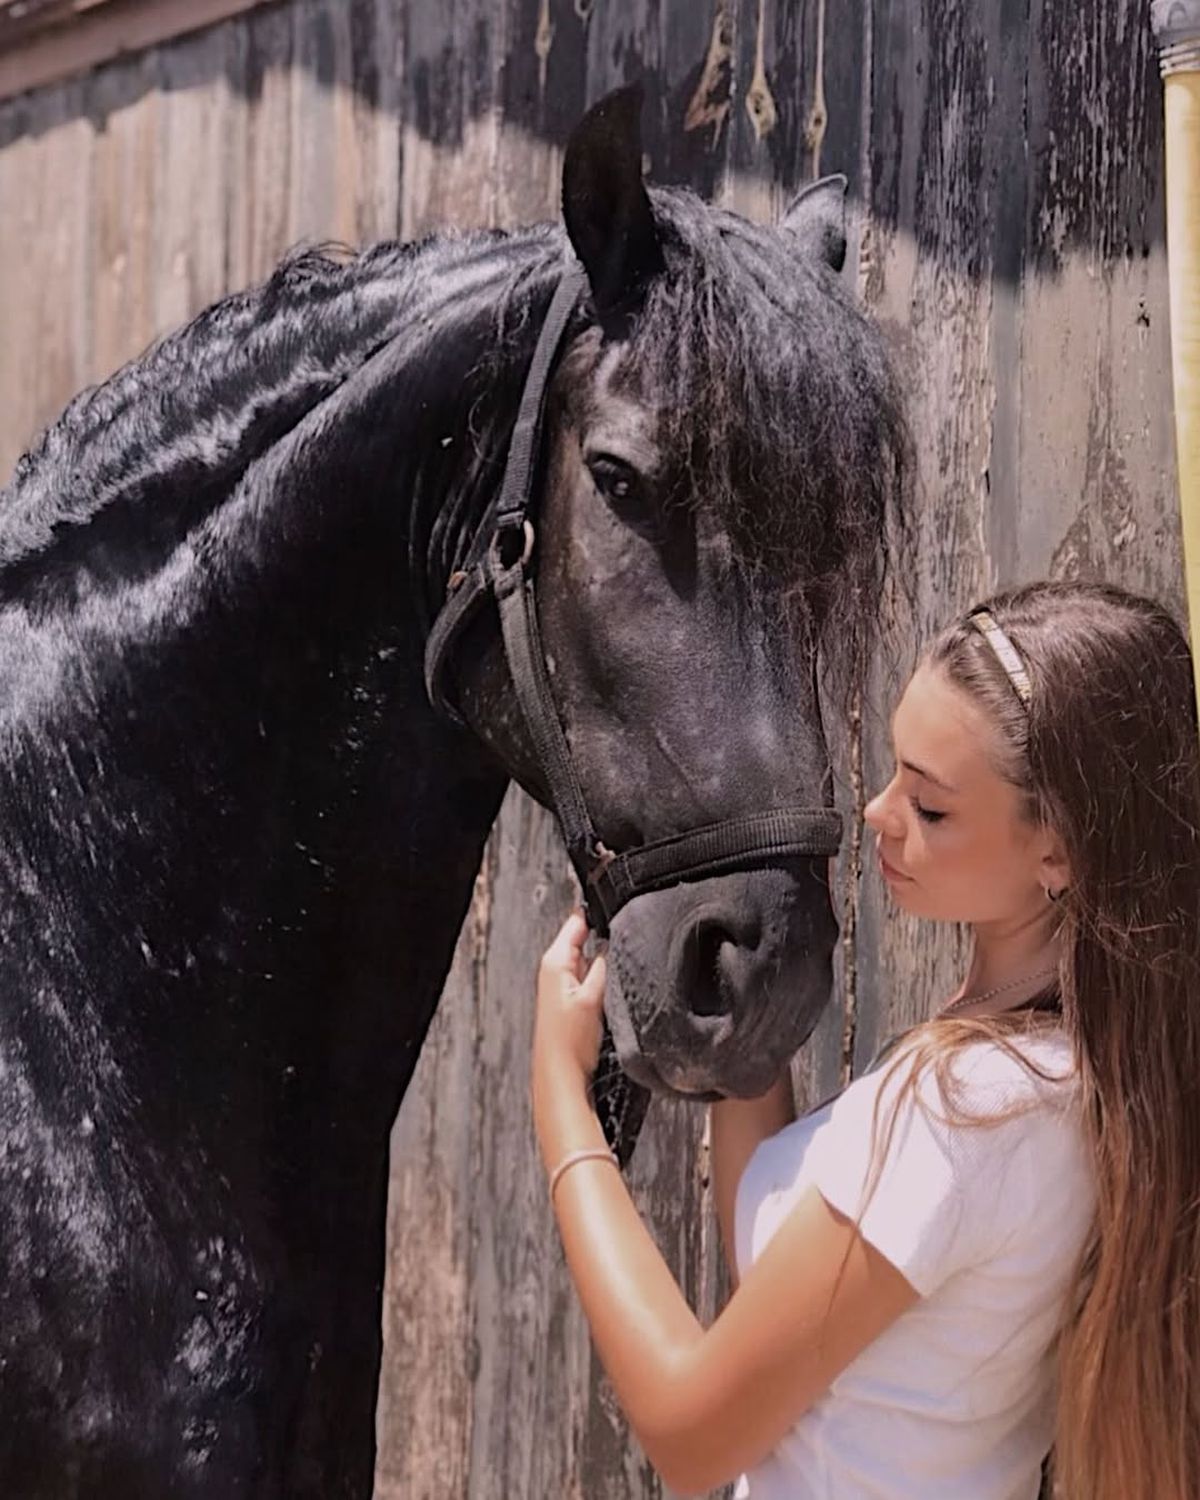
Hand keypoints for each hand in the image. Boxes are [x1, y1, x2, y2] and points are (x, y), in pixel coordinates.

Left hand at [534, 911, 607, 1087]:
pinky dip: (600, 980)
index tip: (618, 909)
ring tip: (613, 980)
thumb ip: (604, 965)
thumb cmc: (570, 1042)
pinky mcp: (569, 999)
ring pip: (589, 959)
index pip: (577, 921)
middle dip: (604, 941)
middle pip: (584, 939)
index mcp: (555, 960)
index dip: (598, 914)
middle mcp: (554, 968)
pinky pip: (589, 977)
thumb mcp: (594, 997)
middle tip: (624, 950)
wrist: (561, 1075)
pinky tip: (607, 994)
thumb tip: (612, 942)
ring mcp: (561, 984)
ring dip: (603, 964)